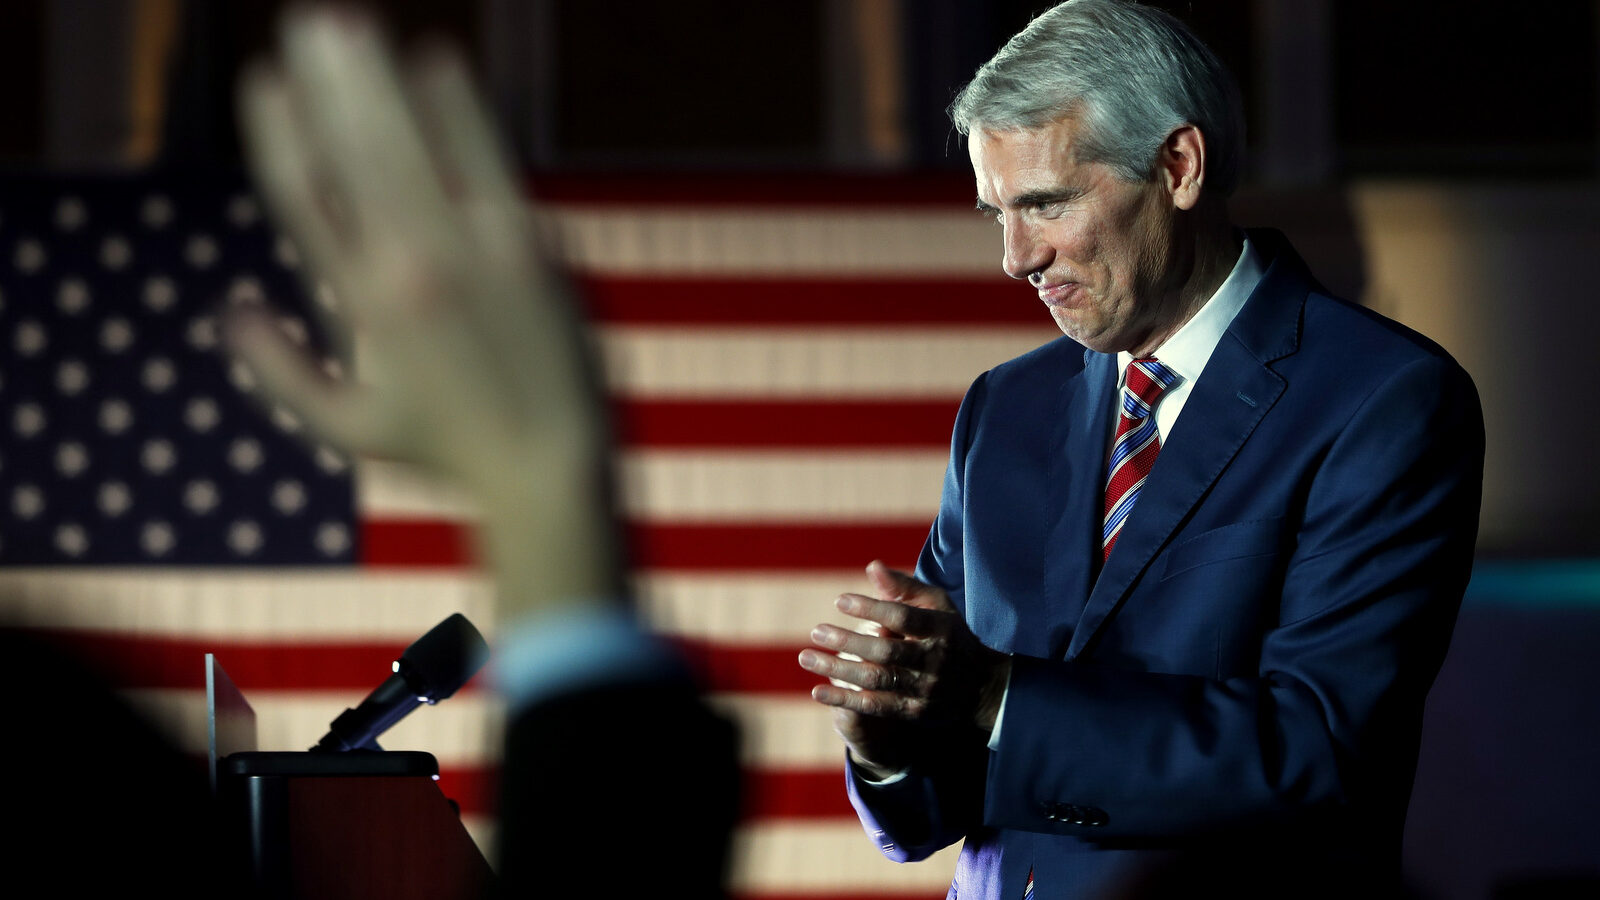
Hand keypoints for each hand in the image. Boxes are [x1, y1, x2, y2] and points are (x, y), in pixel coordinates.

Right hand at [229, 8, 617, 611]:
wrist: (553, 468)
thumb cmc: (452, 452)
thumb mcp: (350, 427)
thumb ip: (278, 371)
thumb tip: (230, 308)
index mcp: (362, 304)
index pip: (304, 198)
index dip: (280, 133)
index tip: (264, 82)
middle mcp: (412, 267)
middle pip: (355, 152)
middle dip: (327, 81)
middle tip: (304, 23)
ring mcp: (475, 252)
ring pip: (413, 144)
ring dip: (379, 79)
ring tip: (352, 23)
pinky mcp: (531, 246)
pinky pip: (487, 158)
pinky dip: (458, 108)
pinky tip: (438, 58)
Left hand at [799, 561, 1010, 777]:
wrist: (983, 687)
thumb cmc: (951, 634)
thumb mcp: (937, 606)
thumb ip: (904, 587)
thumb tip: (871, 566)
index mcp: (941, 628)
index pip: (902, 617)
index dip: (871, 609)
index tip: (839, 600)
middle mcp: (934, 660)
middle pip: (886, 651)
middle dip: (847, 641)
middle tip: (816, 631)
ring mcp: (924, 688)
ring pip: (876, 679)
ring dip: (837, 669)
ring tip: (806, 657)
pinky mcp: (914, 711)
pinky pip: (875, 706)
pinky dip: (844, 699)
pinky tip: (817, 691)